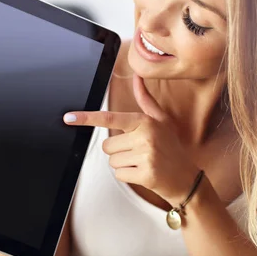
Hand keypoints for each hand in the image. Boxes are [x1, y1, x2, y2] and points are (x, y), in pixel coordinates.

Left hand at [63, 73, 200, 205]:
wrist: (187, 178)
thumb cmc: (171, 147)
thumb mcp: (161, 120)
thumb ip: (145, 99)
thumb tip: (137, 77)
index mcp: (145, 122)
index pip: (110, 118)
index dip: (87, 118)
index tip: (69, 117)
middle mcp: (145, 137)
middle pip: (107, 145)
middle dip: (118, 150)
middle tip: (138, 152)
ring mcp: (145, 156)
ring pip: (112, 161)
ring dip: (123, 164)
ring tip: (142, 162)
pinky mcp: (145, 175)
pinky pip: (119, 174)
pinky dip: (128, 175)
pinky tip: (143, 172)